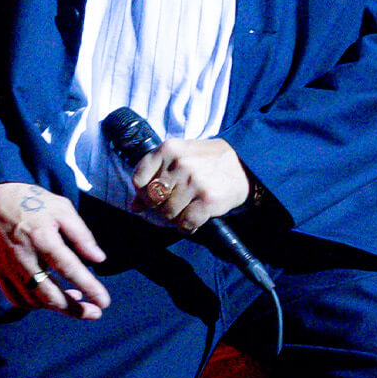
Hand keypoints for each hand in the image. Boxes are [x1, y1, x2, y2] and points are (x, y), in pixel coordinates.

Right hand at [0, 182, 109, 319]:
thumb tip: (99, 259)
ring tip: (73, 300)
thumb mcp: (60, 207)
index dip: (90, 288)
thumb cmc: (29, 201)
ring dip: (56, 307)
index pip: (69, 269)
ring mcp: (8, 267)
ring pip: (34, 301)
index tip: (105, 303)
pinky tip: (46, 299)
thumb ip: (81, 234)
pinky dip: (33, 305)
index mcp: (42, 238)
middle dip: (75, 309)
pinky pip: (15, 299)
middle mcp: (24, 257)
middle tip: (94, 313)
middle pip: (50, 296)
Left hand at [131, 136, 247, 233]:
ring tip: (183, 213)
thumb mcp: (177, 158)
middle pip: (153, 198)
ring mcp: (194, 182)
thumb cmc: (204, 161)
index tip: (153, 197)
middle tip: (169, 207)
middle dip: (158, 207)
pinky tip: (191, 223)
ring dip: (173, 218)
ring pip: (168, 212)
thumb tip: (133, 206)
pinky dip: (186, 227)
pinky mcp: (208, 199)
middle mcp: (179, 164)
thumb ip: (154, 176)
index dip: (142, 193)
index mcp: (167, 149)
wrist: (242, 165)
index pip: (139, 179)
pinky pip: (186, 223)